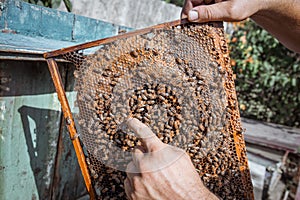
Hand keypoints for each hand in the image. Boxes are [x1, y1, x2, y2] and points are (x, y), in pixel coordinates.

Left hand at [124, 118, 217, 199]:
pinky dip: (136, 181)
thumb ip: (163, 148)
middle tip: (154, 162)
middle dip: (144, 154)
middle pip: (135, 151)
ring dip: (139, 168)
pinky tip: (148, 184)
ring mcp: (138, 181)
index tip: (129, 120)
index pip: (143, 133)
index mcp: (158, 152)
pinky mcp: (134, 194)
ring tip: (153, 176)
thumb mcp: (180, 156)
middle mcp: (145, 165)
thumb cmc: (187, 179)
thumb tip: (151, 145)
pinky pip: (128, 181)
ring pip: (130, 167)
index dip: (135, 125)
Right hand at [181, 0, 299, 52]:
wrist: (262, 1)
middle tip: (196, 32)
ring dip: (202, 20)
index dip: (186, 13)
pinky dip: (207, 18)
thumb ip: (210, 13)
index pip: (190, 0)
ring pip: (198, 9)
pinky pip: (205, 10)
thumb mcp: (230, 11)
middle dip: (195, 18)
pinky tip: (212, 25)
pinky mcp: (213, 1)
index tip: (185, 27)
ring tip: (207, 29)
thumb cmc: (249, 2)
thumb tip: (191, 17)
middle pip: (193, 5)